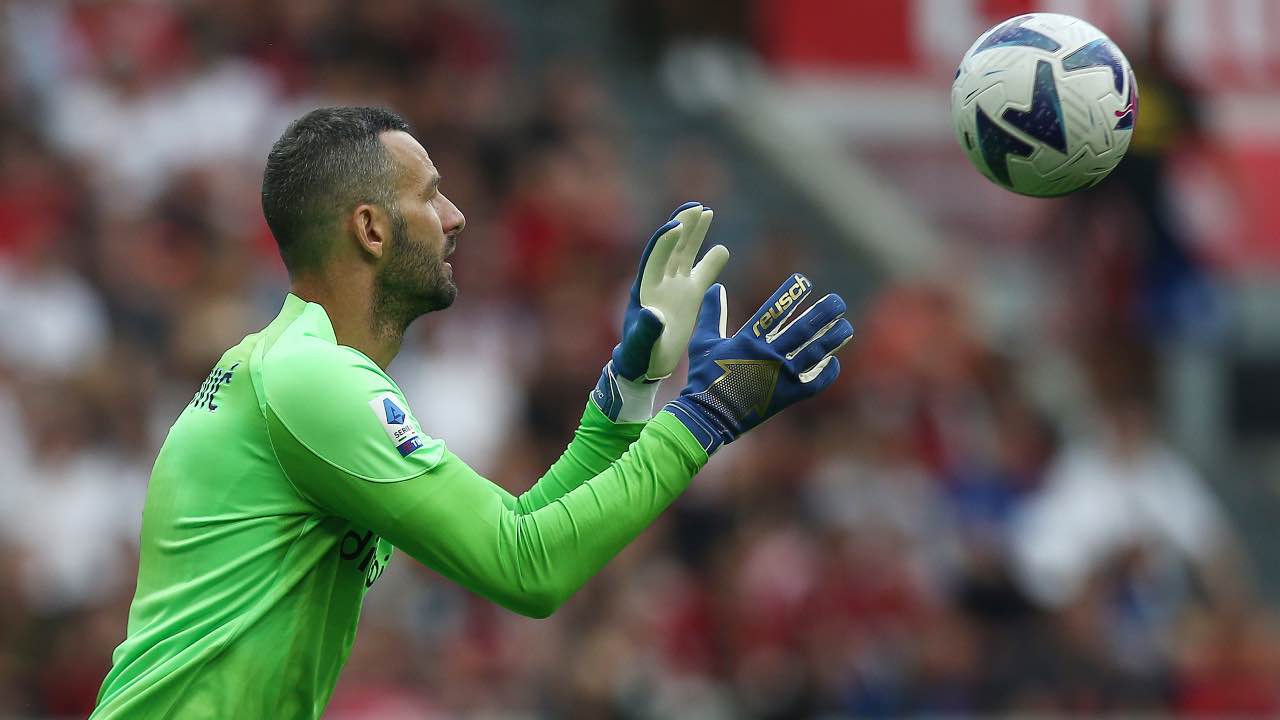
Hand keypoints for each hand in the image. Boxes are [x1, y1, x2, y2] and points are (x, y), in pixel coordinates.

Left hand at [593, 202, 729, 421]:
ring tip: (707, 212)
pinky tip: (723, 249)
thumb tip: (652, 315)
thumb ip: (645, 331)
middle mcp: (659, 282)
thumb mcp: (639, 344)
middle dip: (682, 227)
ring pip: (686, 254)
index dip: (663, 241)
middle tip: (696, 208)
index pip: (653, 258)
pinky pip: (701, 274)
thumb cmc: (638, 355)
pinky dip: (711, 261)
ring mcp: (675, 287)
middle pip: (671, 248)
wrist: (646, 363)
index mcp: (644, 290)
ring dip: (695, 234)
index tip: (675, 225)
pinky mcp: (689, 297)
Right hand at [663, 273, 852, 453]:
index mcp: (748, 341)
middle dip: (823, 313)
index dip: (790, 295)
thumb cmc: (704, 378)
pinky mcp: (787, 396)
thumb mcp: (702, 343)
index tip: (804, 282)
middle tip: (838, 301)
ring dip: (832, 338)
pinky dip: (827, 372)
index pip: (774, 311)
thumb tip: (716, 288)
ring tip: (846, 326)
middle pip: (803, 329)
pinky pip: (815, 382)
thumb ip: (711, 314)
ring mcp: (780, 376)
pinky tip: (834, 361)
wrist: (708, 417)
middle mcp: (769, 356)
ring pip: (814, 353)